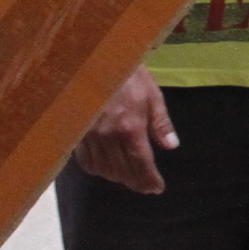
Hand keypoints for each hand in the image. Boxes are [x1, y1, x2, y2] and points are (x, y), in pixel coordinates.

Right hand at [75, 67, 174, 193]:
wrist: (95, 61)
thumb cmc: (129, 75)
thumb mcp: (152, 94)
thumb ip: (161, 123)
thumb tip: (171, 146)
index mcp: (131, 127)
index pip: (142, 163)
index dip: (150, 180)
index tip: (157, 188)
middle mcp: (109, 137)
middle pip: (122, 171)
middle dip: (136, 182)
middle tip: (145, 186)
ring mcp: (90, 136)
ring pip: (104, 169)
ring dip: (118, 177)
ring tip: (129, 177)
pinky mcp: (77, 133)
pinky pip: (86, 160)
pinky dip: (97, 169)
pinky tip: (105, 168)